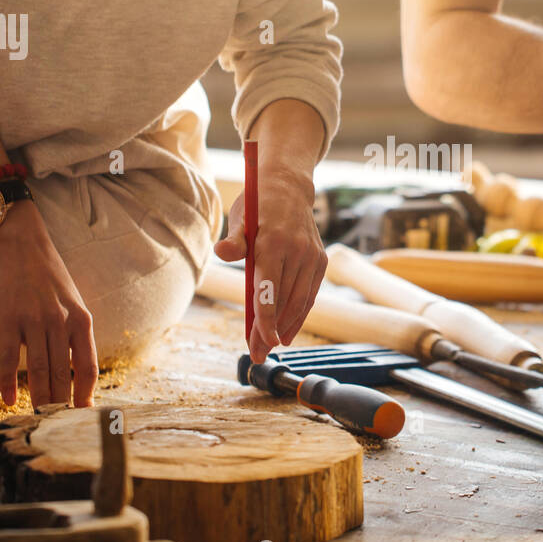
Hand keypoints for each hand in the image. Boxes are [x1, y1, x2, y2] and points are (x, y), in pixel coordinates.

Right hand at [0, 200, 96, 406]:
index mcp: (82, 321)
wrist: (21, 242)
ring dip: (38, 399)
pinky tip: (8, 400)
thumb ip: (75, 333)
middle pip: (64, 375)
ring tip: (37, 420)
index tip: (82, 417)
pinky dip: (8, 382)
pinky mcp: (8, 319)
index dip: (86, 396)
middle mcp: (61, 322)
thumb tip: (75, 370)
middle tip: (58, 428)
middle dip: (62, 404)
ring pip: (39, 371)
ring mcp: (34, 321)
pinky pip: (9, 358)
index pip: (88, 368)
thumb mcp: (73, 302)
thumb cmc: (48, 274)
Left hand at [213, 163, 325, 363]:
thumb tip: (222, 253)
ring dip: (286, 327)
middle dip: (270, 331)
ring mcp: (312, 256)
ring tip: (271, 347)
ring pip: (300, 301)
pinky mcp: (320, 261)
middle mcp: (297, 251)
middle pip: (283, 301)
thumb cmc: (256, 206)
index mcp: (274, 242)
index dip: (265, 319)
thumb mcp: (239, 217)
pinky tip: (289, 330)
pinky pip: (310, 294)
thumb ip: (233, 241)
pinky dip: (300, 315)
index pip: (269, 289)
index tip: (262, 342)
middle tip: (257, 354)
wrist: (289, 187)